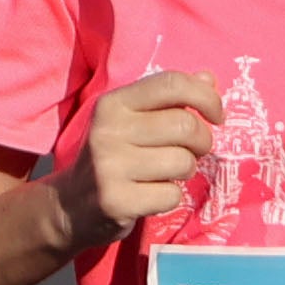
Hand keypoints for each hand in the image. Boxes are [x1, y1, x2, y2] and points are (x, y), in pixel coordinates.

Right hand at [54, 70, 219, 249]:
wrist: (68, 206)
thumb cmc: (111, 157)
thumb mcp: (131, 121)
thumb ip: (168, 99)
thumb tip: (209, 78)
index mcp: (112, 104)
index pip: (172, 84)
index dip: (207, 97)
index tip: (216, 116)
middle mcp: (108, 131)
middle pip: (186, 125)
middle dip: (202, 141)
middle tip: (191, 151)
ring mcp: (109, 167)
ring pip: (183, 162)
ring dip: (185, 171)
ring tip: (165, 173)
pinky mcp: (117, 201)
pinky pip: (172, 195)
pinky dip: (169, 197)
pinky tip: (149, 195)